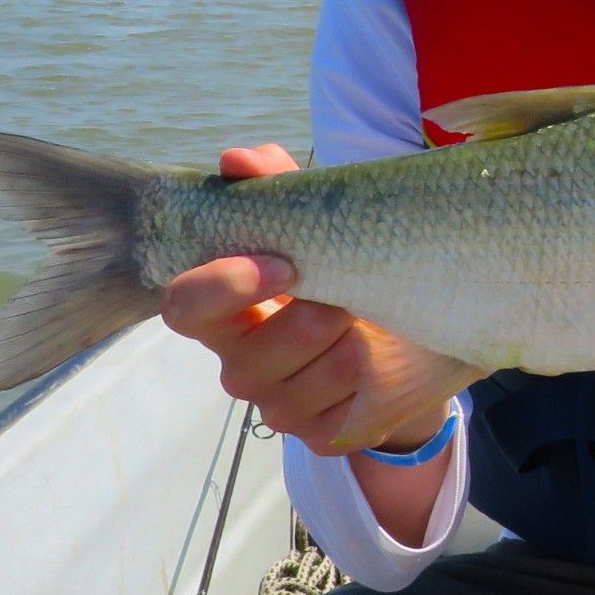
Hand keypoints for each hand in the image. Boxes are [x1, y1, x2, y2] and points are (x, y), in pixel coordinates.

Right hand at [158, 144, 447, 455]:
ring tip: (370, 321)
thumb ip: (276, 184)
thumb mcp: (318, 222)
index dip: (224, 285)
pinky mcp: (320, 434)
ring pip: (305, 386)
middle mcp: (240, 364)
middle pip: (255, 355)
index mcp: (223, 311)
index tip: (285, 262)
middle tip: (350, 295)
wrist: (410, 329)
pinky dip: (366, 383)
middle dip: (313, 319)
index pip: (184, 306)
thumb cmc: (345, 265)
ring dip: (349, 347)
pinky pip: (336, 418)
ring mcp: (277, 405)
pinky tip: (377, 360)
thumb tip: (238, 160)